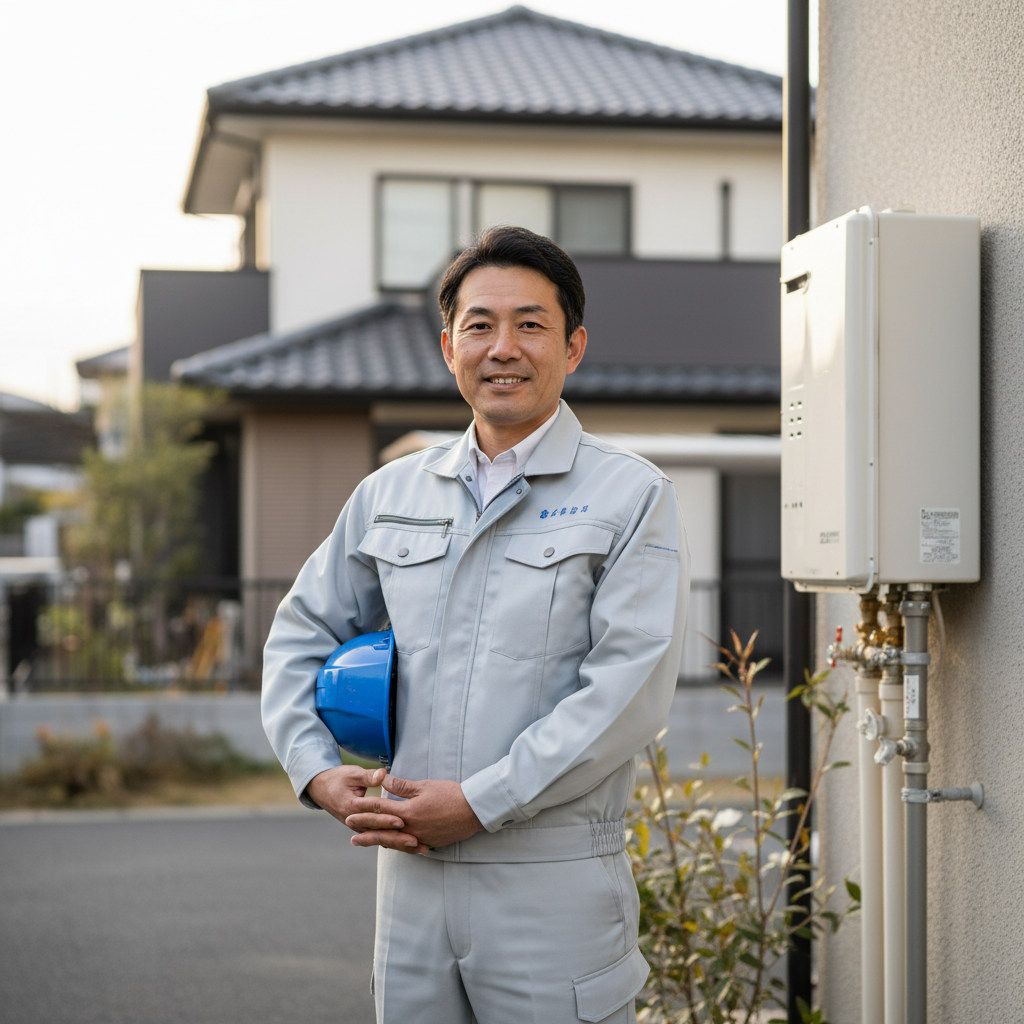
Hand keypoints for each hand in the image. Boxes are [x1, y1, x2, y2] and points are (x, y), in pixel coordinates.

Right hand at [305, 766, 426, 853]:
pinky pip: (383, 838)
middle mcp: (356, 822)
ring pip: (383, 839)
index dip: (386, 819)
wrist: (322, 789)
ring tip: (421, 849)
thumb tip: (382, 774)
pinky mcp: (366, 829)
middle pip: (380, 833)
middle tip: (416, 842)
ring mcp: (361, 828)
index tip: (402, 821)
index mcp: (352, 808)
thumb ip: (368, 776)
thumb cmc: (338, 779)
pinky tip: (413, 848)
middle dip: (398, 839)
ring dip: (402, 845)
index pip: (372, 815)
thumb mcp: (351, 774)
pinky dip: (397, 844)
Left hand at [346, 775, 482, 851]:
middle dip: (364, 827)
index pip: (381, 809)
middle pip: (382, 829)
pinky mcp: (429, 842)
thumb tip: (383, 781)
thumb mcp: (425, 786)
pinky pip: (407, 845)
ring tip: (362, 840)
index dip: (364, 808)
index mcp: (409, 812)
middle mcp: (411, 828)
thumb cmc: (451, 794)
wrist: (474, 810)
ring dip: (376, 839)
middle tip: (348, 826)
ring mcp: (420, 838)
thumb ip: (402, 786)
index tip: (351, 807)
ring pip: (393, 840)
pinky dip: (396, 844)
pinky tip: (389, 844)